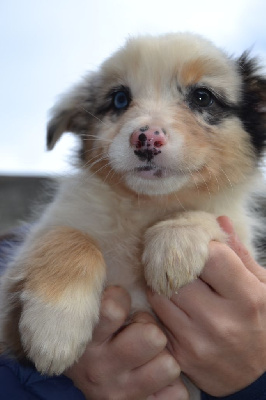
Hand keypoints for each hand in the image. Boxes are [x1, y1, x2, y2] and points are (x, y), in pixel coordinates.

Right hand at [65, 286, 187, 399]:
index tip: (119, 301)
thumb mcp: (90, 311)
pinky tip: (155, 377)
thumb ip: (106, 287)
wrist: (87, 378)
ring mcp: (121, 392)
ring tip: (149, 354)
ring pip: (168, 364)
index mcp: (87, 337)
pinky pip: (177, 393)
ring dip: (163, 357)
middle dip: (150, 329)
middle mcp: (100, 367)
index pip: (113, 308)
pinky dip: (171, 385)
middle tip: (140, 329)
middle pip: (151, 337)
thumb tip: (135, 246)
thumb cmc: (96, 334)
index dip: (121, 298)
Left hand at [148, 216, 265, 396]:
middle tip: (176, 258)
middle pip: (177, 273)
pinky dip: (160, 306)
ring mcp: (197, 342)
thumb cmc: (263, 324)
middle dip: (175, 261)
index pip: (209, 256)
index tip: (200, 248)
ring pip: (159, 294)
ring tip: (173, 280)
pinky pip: (155, 319)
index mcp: (246, 299)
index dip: (201, 246)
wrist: (260, 378)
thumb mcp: (263, 288)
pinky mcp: (180, 356)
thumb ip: (239, 255)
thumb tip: (218, 221)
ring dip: (163, 282)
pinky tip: (173, 304)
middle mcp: (220, 321)